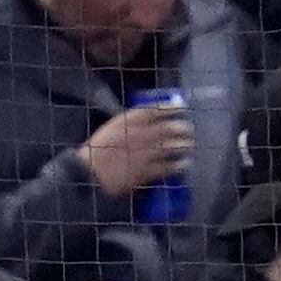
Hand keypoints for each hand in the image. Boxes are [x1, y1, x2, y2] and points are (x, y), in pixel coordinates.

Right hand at [78, 102, 194, 196]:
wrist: (90, 172)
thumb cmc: (98, 149)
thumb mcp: (112, 128)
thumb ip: (130, 123)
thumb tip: (150, 120)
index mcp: (127, 121)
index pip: (154, 110)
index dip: (171, 108)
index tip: (183, 107)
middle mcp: (139, 135)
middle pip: (167, 128)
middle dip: (182, 128)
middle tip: (190, 130)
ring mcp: (144, 153)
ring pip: (171, 147)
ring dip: (183, 146)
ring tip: (189, 146)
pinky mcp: (146, 171)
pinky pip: (168, 167)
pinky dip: (179, 165)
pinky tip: (184, 164)